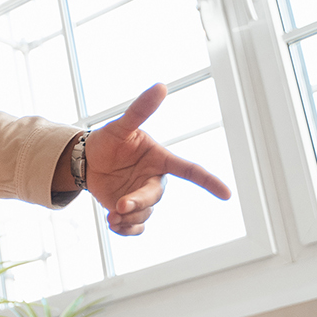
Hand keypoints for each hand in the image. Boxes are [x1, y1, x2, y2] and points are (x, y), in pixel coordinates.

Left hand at [84, 84, 231, 234]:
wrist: (89, 159)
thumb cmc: (109, 140)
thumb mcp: (122, 126)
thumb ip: (140, 110)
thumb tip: (161, 85)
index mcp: (161, 161)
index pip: (189, 170)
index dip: (208, 182)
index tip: (227, 194)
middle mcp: (156, 181)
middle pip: (156, 197)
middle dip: (139, 203)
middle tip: (119, 206)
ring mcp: (144, 198)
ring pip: (145, 215)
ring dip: (128, 218)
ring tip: (110, 214)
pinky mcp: (132, 212)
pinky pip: (136, 228)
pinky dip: (125, 231)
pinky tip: (113, 224)